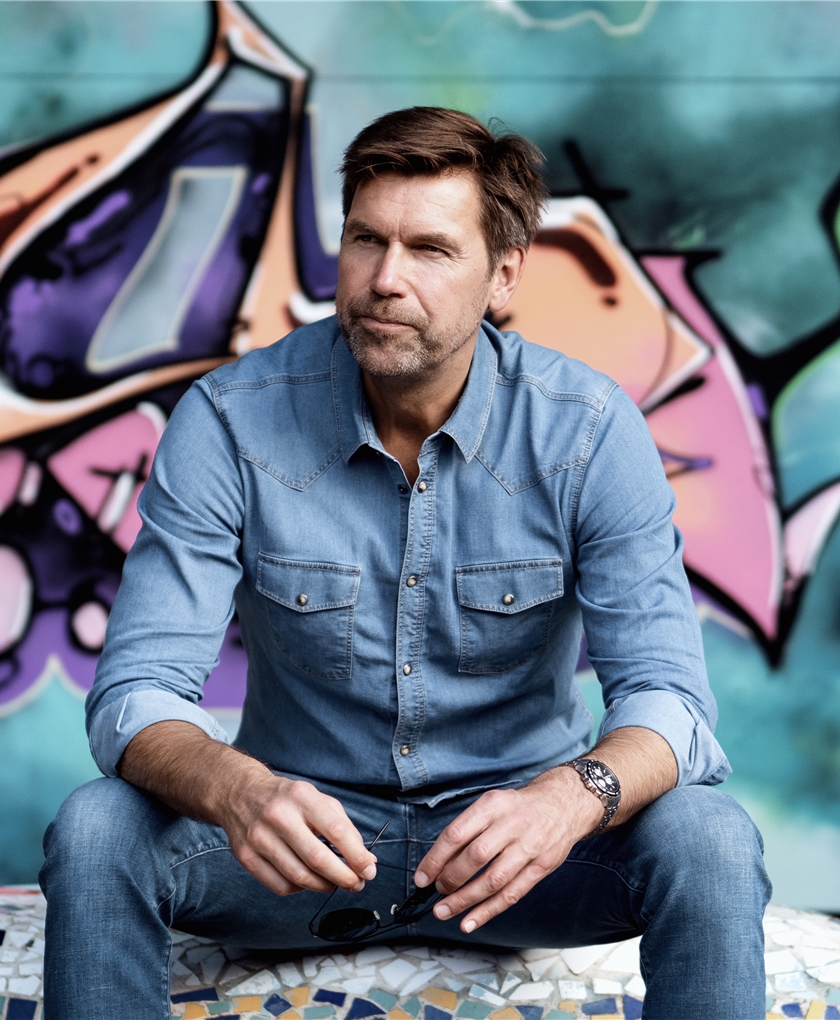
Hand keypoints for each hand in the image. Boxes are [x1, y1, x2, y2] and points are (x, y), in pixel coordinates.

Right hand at [222, 770, 378, 896]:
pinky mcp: (246, 857)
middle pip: (318, 859)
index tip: (369, 870)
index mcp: (301, 797)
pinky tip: (308, 880)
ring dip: (324, 886)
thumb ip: (343, 827)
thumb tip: (365, 858)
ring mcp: (259, 838)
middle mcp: (279, 817)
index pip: (336, 831)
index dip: (356, 856)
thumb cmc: (286, 798)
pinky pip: (280, 886)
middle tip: (357, 884)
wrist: (240, 793)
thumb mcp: (317, 798)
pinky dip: (300, 889)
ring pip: (300, 877)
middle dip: (344, 877)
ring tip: (335, 883)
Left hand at [413, 766, 602, 932]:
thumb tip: (438, 861)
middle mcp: (511, 825)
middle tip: (437, 892)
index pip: (457, 834)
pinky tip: (470, 921)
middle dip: (450, 879)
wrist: (563, 804)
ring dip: (465, 900)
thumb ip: (469, 828)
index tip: (422, 877)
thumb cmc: (519, 807)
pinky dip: (488, 911)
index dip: (435, 859)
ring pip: (492, 881)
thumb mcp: (492, 803)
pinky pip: (512, 894)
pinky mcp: (542, 867)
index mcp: (492, 805)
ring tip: (444, 911)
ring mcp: (529, 847)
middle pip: (475, 858)